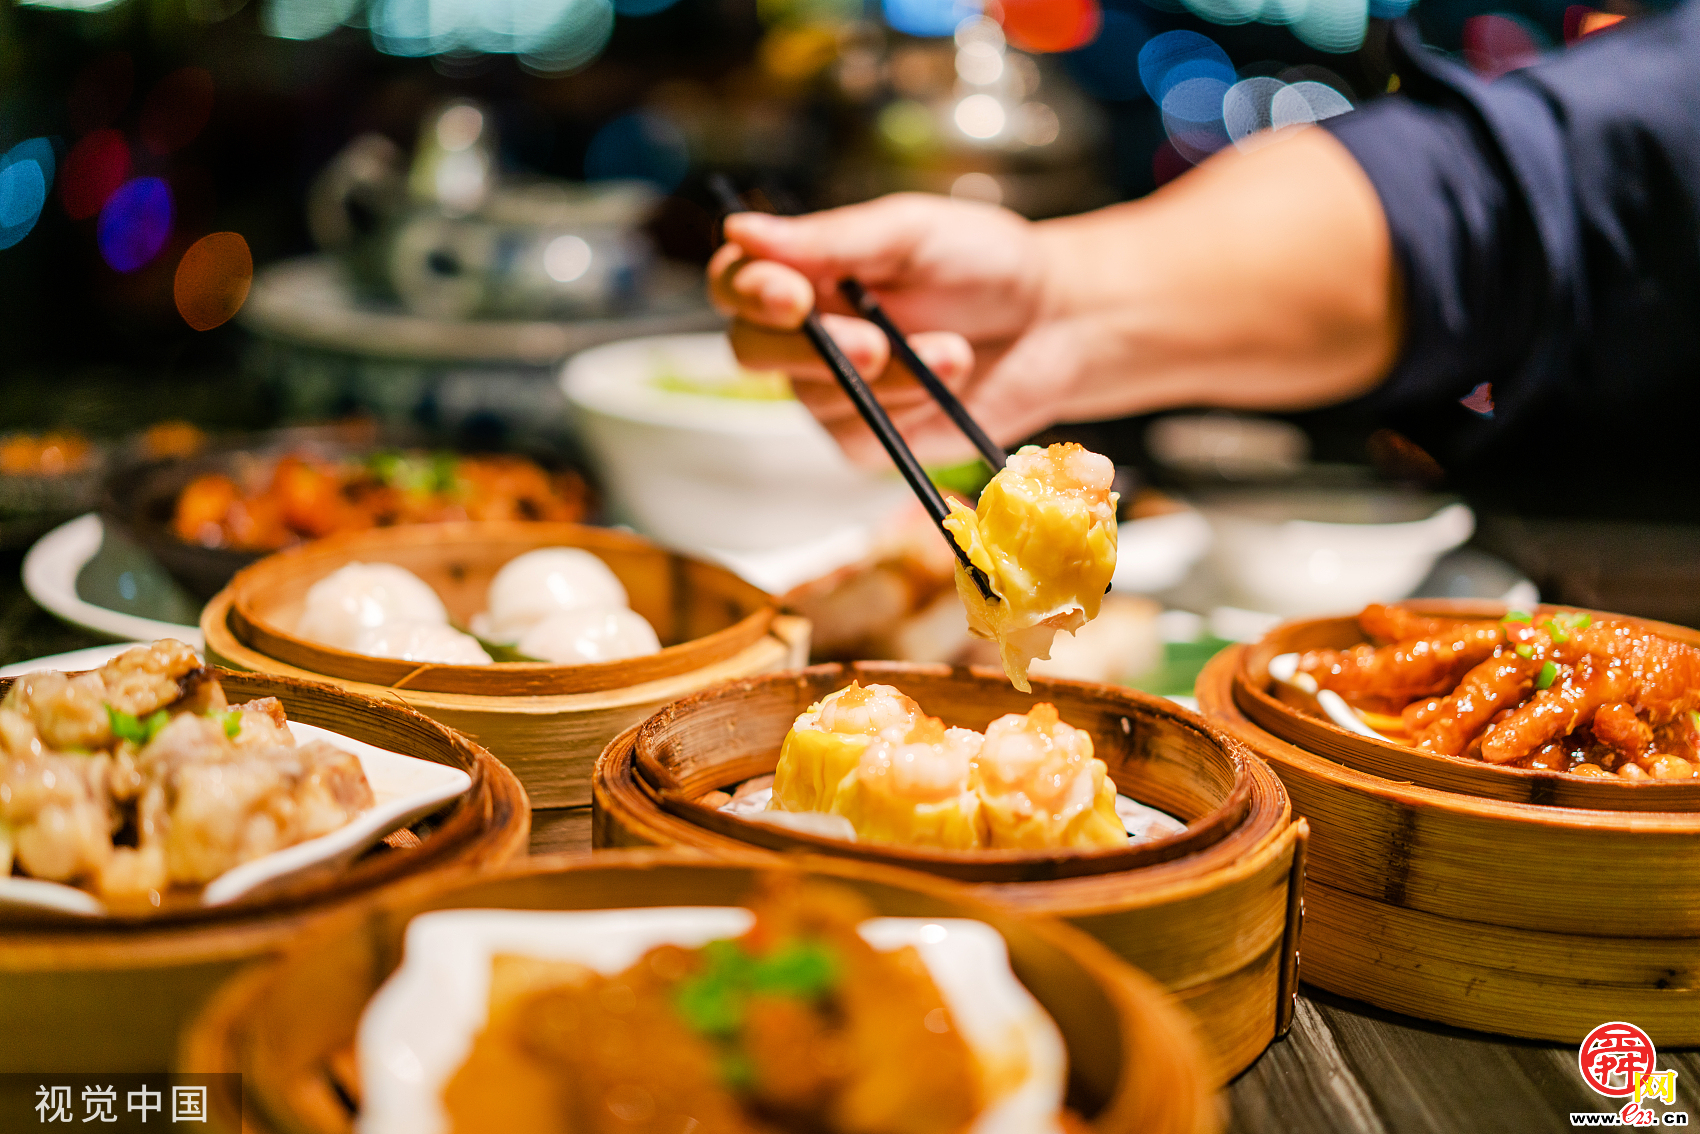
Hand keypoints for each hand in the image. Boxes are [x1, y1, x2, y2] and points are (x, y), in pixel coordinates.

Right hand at [709, 193, 1064, 464]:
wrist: (1055, 322)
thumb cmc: (984, 263)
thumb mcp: (912, 233)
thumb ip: (831, 238)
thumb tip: (738, 230)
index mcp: (806, 271)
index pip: (735, 283)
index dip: (749, 291)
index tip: (792, 295)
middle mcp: (806, 333)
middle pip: (749, 349)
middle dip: (811, 348)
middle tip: (877, 343)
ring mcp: (833, 391)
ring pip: (814, 396)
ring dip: (887, 376)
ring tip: (953, 349)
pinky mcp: (869, 439)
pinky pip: (856, 435)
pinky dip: (906, 409)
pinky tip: (949, 382)